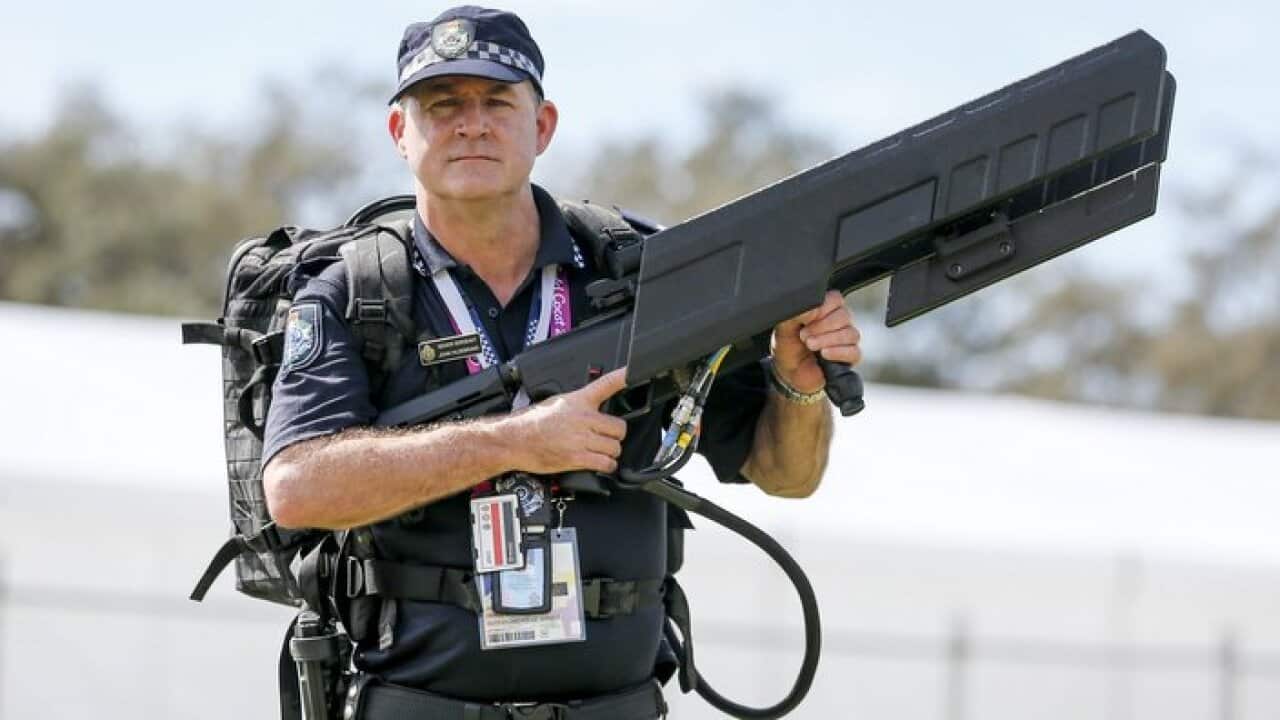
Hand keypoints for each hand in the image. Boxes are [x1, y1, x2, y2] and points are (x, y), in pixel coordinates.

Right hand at [503, 368, 629, 474]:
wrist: (514, 440)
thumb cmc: (531, 422)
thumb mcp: (556, 402)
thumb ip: (578, 404)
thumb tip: (592, 409)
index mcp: (578, 401)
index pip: (606, 384)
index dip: (623, 376)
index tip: (633, 371)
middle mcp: (583, 418)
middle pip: (619, 427)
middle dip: (615, 435)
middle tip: (606, 438)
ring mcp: (581, 439)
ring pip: (615, 448)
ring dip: (610, 452)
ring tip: (599, 452)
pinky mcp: (577, 458)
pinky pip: (605, 464)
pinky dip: (606, 466)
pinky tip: (599, 464)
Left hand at [771, 291, 861, 393]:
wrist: (788, 373)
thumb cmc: (788, 347)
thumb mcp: (784, 327)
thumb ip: (797, 313)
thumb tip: (812, 308)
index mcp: (825, 310)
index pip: (836, 299)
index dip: (822, 308)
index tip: (806, 319)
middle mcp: (839, 323)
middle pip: (844, 315)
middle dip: (822, 326)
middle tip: (804, 336)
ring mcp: (846, 340)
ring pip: (850, 333)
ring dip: (828, 339)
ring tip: (810, 345)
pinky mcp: (850, 358)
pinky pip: (854, 351)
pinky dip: (837, 352)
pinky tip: (824, 354)